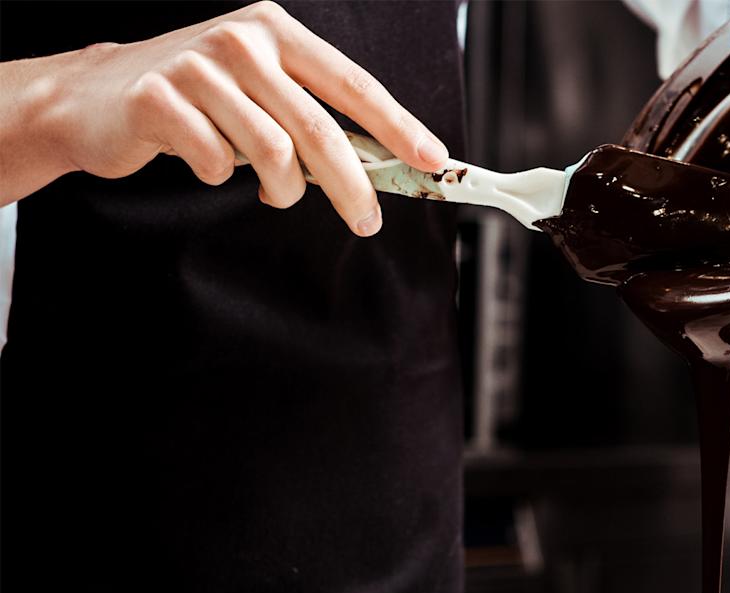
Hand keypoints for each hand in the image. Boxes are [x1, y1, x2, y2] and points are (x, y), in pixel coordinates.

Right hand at [1, 1, 448, 234]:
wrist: (95, 95)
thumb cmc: (196, 99)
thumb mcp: (259, 89)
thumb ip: (311, 115)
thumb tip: (380, 166)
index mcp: (276, 32)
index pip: (352, 84)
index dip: (397, 125)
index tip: (431, 159)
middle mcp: (241, 40)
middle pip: (320, 129)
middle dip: (352, 186)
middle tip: (367, 220)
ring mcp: (198, 67)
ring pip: (272, 153)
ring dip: (281, 188)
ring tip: (270, 190)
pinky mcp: (159, 98)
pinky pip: (215, 162)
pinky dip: (218, 175)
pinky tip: (206, 163)